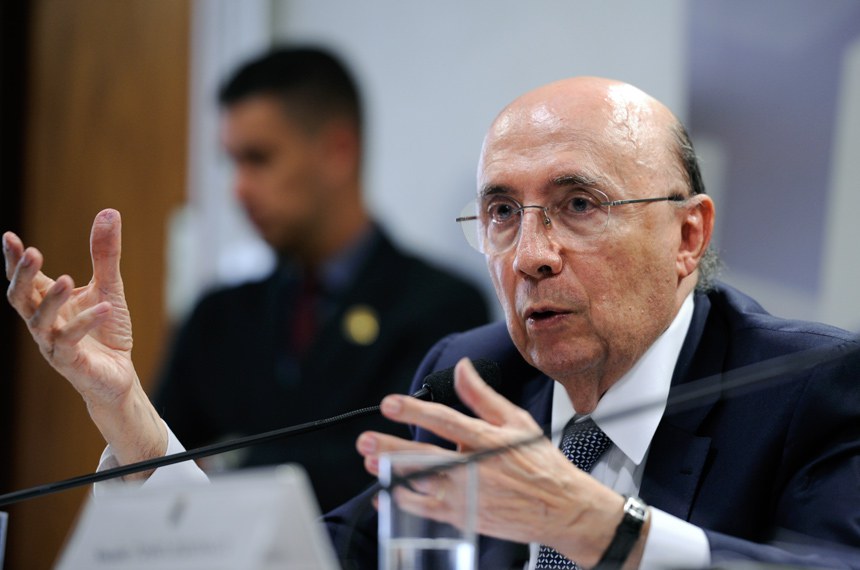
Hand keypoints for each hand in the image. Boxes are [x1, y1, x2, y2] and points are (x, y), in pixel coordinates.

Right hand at [4, 209, 165, 469]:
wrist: (118, 375)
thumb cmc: (107, 331)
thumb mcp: (109, 287)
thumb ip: (105, 254)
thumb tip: (108, 212)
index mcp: (48, 304)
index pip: (25, 279)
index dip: (14, 261)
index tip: (9, 237)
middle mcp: (43, 323)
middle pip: (21, 298)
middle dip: (22, 276)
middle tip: (32, 252)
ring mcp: (53, 344)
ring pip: (40, 321)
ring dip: (52, 300)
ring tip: (68, 279)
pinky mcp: (70, 362)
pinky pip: (71, 341)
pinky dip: (86, 322)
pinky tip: (104, 307)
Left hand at [357, 358, 643, 567]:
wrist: (562, 509)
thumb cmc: (541, 463)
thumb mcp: (516, 420)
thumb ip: (482, 395)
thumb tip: (461, 368)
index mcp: (487, 440)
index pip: (445, 421)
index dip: (414, 411)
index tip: (390, 403)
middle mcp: (475, 469)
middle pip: (425, 457)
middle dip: (390, 448)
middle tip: (365, 440)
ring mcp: (468, 496)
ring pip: (422, 485)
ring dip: (392, 474)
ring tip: (370, 463)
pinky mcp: (465, 517)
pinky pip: (426, 511)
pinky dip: (403, 503)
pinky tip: (386, 494)